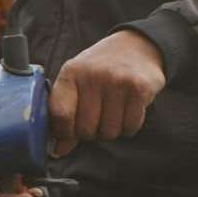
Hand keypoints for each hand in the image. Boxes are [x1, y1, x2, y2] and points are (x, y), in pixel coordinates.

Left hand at [48, 30, 164, 157]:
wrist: (137, 45)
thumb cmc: (100, 68)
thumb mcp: (77, 81)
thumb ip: (66, 113)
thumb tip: (58, 151)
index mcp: (71, 72)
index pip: (60, 115)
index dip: (63, 132)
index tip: (68, 134)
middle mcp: (92, 75)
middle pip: (85, 130)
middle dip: (90, 133)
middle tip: (96, 119)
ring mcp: (117, 81)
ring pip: (109, 132)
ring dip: (111, 130)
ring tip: (112, 111)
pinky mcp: (139, 88)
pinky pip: (130, 127)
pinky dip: (128, 126)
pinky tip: (127, 109)